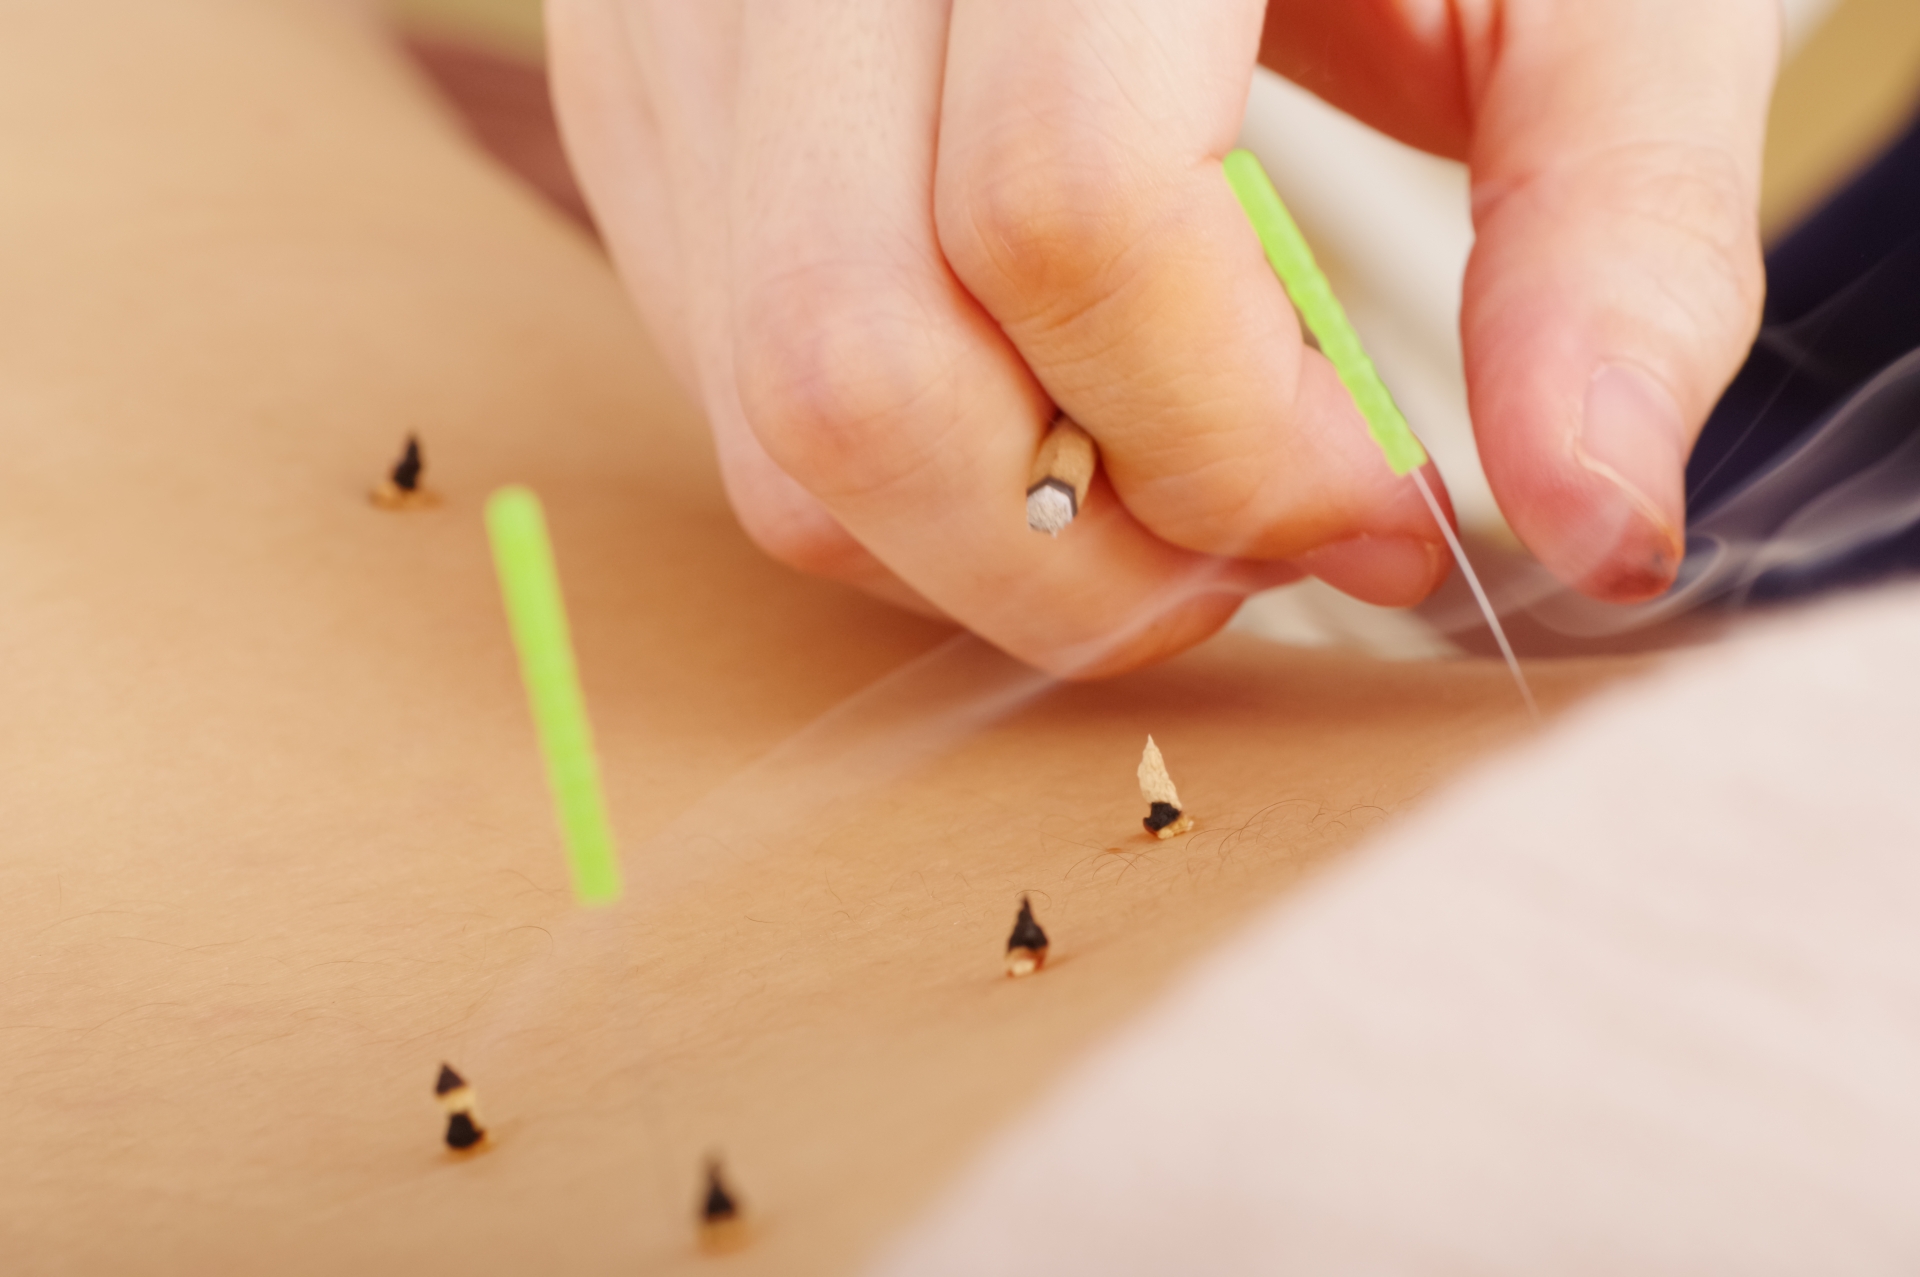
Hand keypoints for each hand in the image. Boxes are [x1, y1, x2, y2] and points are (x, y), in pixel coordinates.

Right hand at [548, 0, 1775, 674]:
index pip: (1062, 211)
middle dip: (1087, 558)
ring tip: (1156, 467)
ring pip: (771, 414)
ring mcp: (687, 9)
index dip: (1236, 443)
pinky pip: (731, 377)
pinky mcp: (645, 85)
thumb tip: (1597, 528)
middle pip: (856, 363)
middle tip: (1250, 541)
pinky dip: (906, 464)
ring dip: (992, 535)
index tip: (1387, 504)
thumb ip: (1619, 231)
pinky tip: (1042, 392)